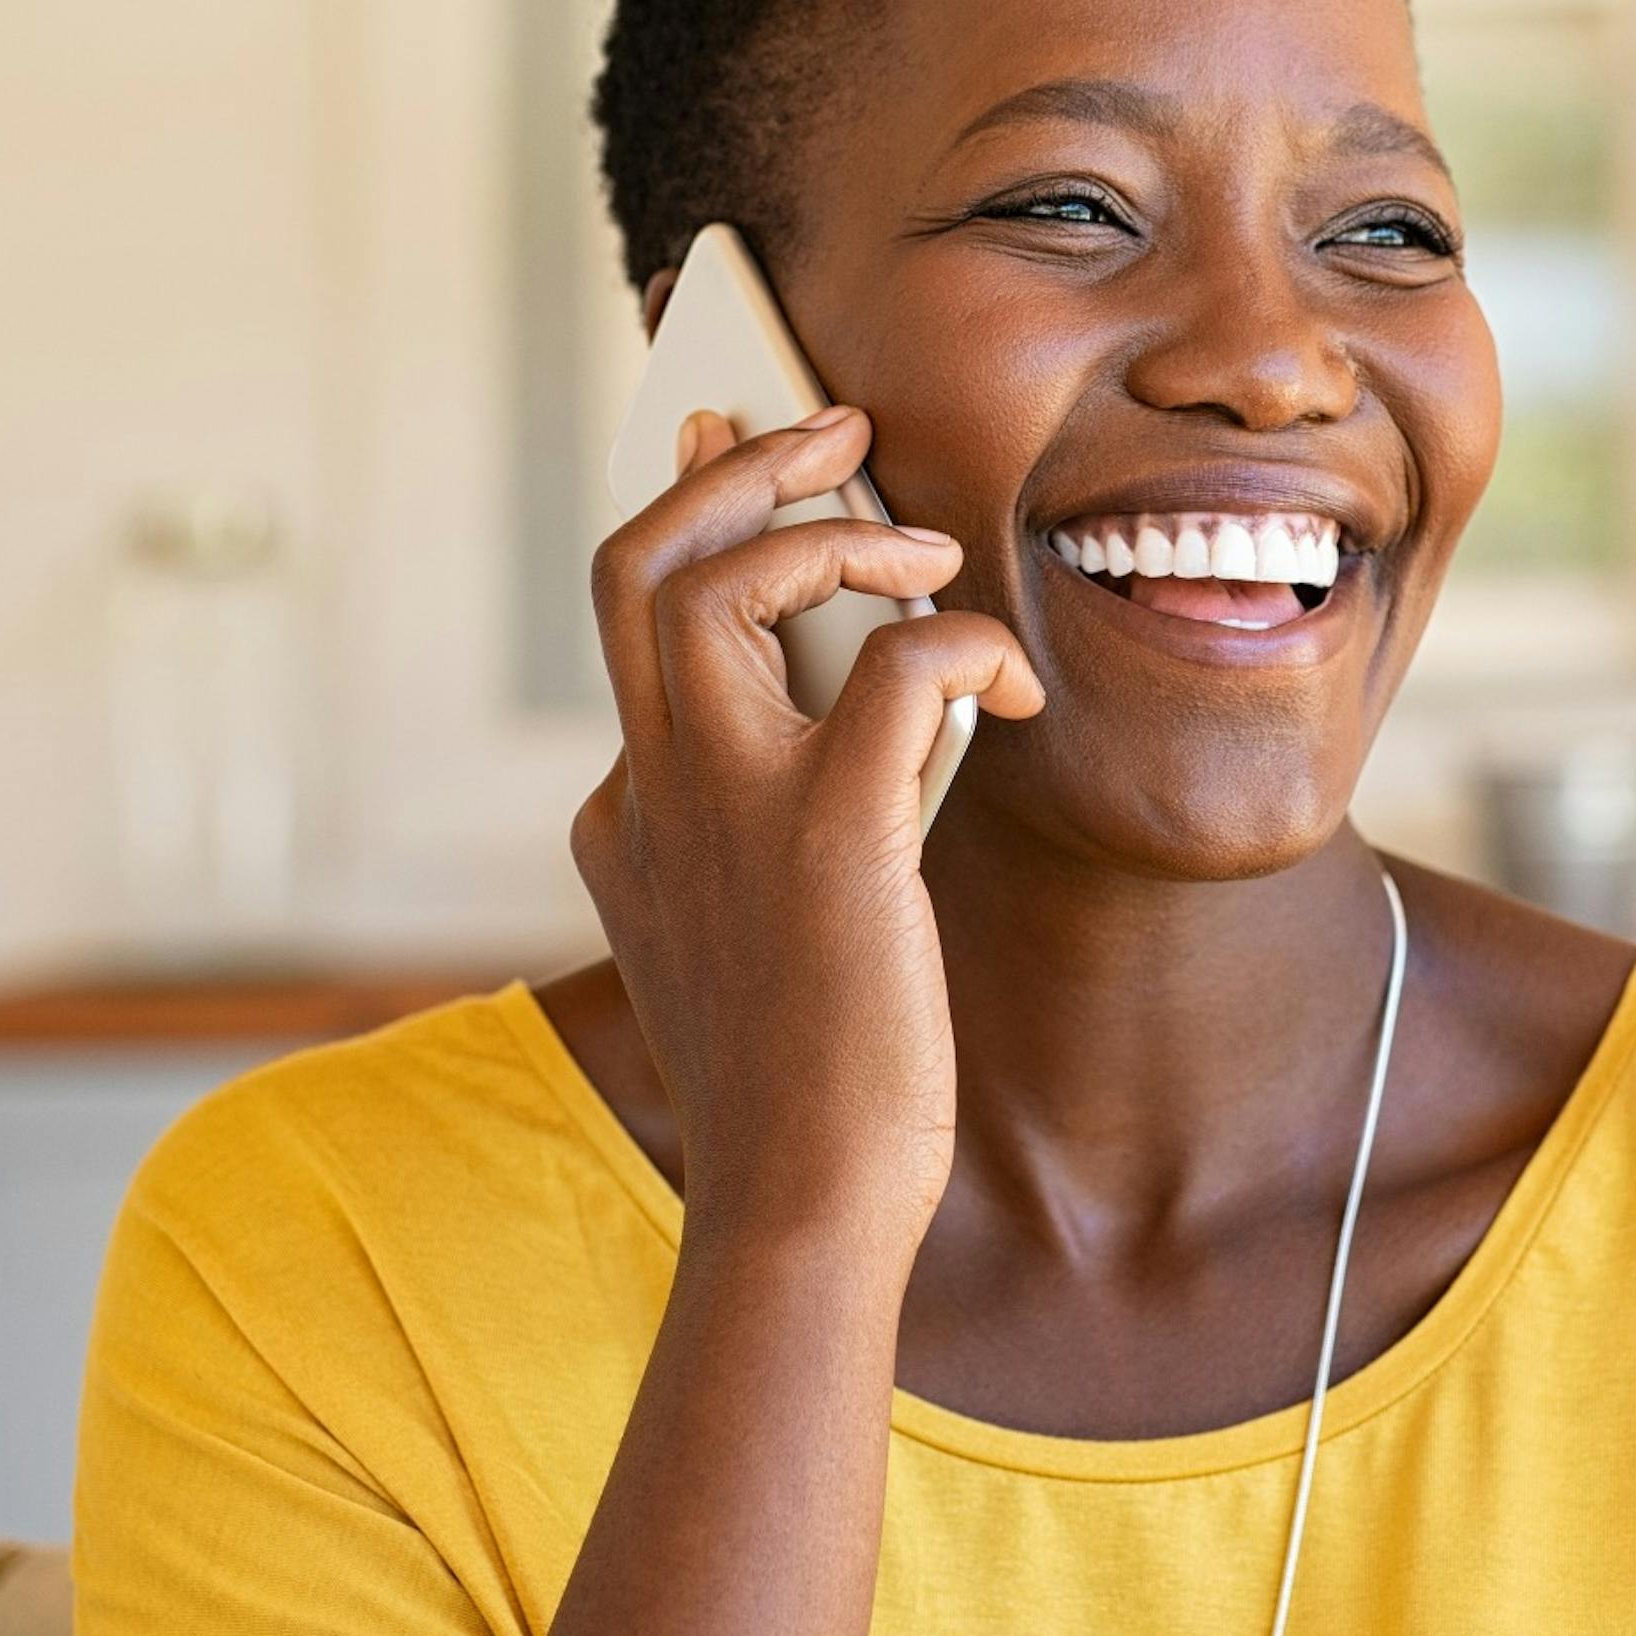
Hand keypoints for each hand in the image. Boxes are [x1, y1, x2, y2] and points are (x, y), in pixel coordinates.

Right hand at [571, 406, 1044, 1263]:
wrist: (803, 1207)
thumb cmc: (808, 1081)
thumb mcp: (752, 930)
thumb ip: (767, 816)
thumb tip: (860, 696)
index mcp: (626, 817)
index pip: (628, 620)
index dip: (685, 514)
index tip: (720, 441)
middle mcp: (649, 794)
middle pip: (638, 562)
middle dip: (731, 467)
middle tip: (829, 428)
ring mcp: (723, 809)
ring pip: (716, 581)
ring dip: (828, 531)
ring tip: (920, 549)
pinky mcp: (827, 837)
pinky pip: (892, 668)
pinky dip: (958, 644)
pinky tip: (1009, 689)